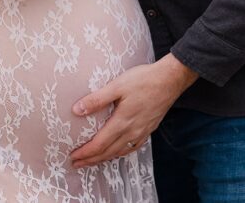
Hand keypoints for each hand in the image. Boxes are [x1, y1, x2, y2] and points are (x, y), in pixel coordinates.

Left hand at [70, 54, 197, 168]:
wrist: (170, 80)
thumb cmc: (144, 80)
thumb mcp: (117, 86)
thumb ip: (97, 99)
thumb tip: (76, 110)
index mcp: (122, 122)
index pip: (99, 144)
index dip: (85, 153)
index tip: (73, 157)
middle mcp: (132, 131)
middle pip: (107, 152)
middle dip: (91, 160)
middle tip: (77, 164)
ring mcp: (142, 132)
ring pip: (119, 152)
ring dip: (104, 158)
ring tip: (92, 160)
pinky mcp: (149, 129)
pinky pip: (132, 148)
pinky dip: (120, 153)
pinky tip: (117, 151)